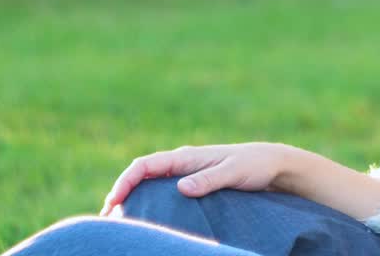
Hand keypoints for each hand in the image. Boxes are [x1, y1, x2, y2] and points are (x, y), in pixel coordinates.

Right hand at [100, 142, 294, 215]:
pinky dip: (149, 202)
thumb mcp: (233, 173)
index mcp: (186, 158)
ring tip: (119, 222)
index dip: (125, 182)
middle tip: (107, 219)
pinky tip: (147, 219)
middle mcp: (182, 163)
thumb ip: (208, 179)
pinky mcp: (193, 183)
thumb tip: (180, 188)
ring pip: (150, 184)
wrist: (272, 164)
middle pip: (141, 176)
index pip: (145, 165)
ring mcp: (186, 173)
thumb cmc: (254, 166)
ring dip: (133, 199)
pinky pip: (162, 192)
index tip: (112, 201)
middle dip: (121, 193)